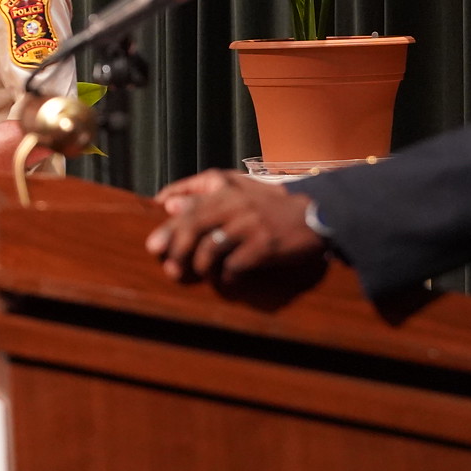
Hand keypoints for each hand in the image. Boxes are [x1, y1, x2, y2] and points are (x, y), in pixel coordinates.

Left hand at [145, 170, 327, 284]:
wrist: (318, 213)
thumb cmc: (272, 204)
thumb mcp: (239, 189)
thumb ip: (204, 193)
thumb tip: (167, 205)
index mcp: (225, 188)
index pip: (187, 204)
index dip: (167, 225)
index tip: (153, 244)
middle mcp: (234, 203)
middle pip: (192, 226)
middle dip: (175, 249)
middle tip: (170, 268)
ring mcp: (249, 224)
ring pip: (209, 249)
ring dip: (200, 267)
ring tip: (199, 275)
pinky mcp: (263, 245)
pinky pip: (233, 266)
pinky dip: (226, 278)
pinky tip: (226, 282)